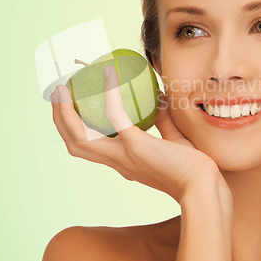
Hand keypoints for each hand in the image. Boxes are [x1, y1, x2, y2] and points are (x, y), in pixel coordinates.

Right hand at [50, 65, 220, 201]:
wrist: (203, 187)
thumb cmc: (191, 167)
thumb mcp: (172, 140)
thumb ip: (162, 121)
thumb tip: (158, 96)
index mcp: (122, 160)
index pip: (88, 147)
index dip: (72, 127)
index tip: (69, 104)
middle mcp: (117, 160)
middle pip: (74, 142)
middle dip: (59, 118)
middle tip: (57, 92)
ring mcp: (124, 154)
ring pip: (79, 136)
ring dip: (65, 112)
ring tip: (64, 87)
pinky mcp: (136, 146)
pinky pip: (115, 117)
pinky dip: (108, 95)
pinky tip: (109, 73)